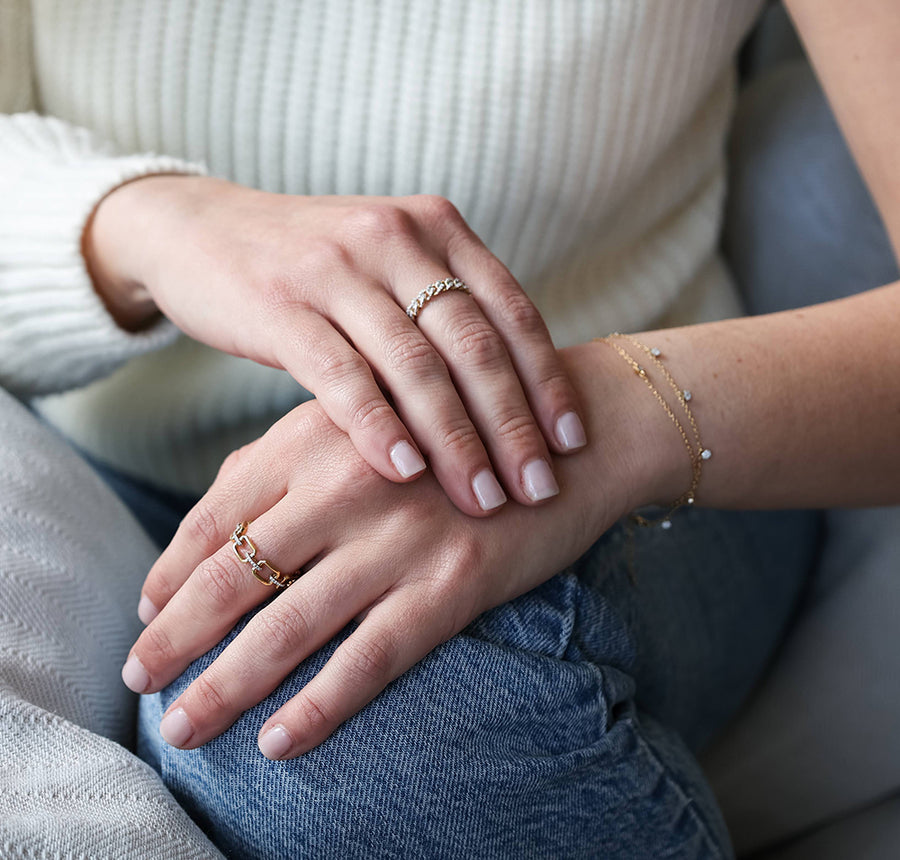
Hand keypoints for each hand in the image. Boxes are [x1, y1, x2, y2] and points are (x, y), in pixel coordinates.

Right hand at [84, 175, 587, 515]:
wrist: (201, 230)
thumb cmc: (313, 268)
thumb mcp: (390, 268)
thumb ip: (444, 313)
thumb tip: (513, 398)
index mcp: (437, 229)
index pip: (512, 312)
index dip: (548, 382)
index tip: (572, 445)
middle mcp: (396, 238)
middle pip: (474, 345)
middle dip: (513, 425)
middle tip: (539, 489)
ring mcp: (337, 268)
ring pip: (416, 366)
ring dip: (456, 440)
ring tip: (482, 499)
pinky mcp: (281, 304)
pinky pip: (342, 374)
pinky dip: (379, 426)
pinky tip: (406, 472)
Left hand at [121, 343, 664, 759]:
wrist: (573, 435)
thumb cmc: (456, 429)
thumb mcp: (364, 421)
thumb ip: (285, 459)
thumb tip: (210, 517)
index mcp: (317, 435)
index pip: (216, 514)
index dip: (169, 569)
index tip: (145, 611)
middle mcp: (348, 483)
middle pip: (234, 574)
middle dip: (175, 636)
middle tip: (138, 680)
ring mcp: (400, 536)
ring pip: (289, 625)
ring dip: (226, 684)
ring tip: (183, 728)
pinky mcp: (453, 582)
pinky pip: (370, 658)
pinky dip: (319, 706)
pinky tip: (279, 743)